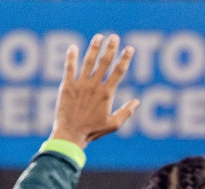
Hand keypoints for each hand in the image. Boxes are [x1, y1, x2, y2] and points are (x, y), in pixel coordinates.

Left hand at [51, 34, 140, 148]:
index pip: (118, 72)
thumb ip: (126, 112)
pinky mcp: (67, 86)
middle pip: (104, 62)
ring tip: (99, 37)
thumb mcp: (113, 124)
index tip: (129, 48)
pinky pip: (69, 68)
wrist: (71, 135)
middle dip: (110, 48)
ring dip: (94, 48)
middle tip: (114, 37)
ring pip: (88, 62)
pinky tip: (72, 47)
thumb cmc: (93, 131)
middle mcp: (94, 86)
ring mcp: (80, 85)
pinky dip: (71, 57)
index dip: (125, 59)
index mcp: (106, 94)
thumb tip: (137, 102)